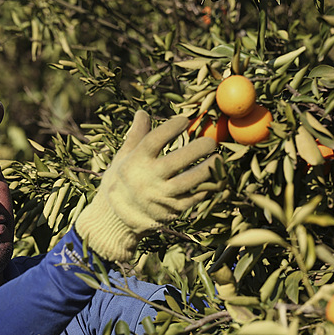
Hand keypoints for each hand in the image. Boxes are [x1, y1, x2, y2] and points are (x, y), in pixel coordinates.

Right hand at [75, 110, 217, 262]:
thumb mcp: (122, 159)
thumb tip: (142, 112)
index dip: (170, 128)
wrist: (114, 221)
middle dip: (197, 149)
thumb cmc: (119, 184)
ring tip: (218, 158)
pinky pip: (193, 198)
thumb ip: (135, 136)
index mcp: (134, 163)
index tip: (185, 120)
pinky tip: (214, 177)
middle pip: (175, 161)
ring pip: (189, 182)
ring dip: (207, 169)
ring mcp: (160, 198)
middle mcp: (147, 180)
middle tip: (211, 141)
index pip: (153, 141)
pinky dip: (205, 188)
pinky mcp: (171, 212)